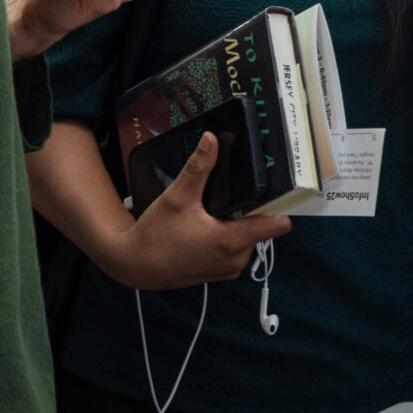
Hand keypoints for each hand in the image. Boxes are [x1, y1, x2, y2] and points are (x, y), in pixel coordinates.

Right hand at [102, 133, 290, 289]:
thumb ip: (198, 168)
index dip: (278, 203)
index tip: (272, 185)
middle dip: (250, 209)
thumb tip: (211, 138)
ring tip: (216, 207)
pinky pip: (236, 250)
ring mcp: (229, 269)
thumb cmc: (155, 234)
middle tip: (232, 191)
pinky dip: (228, 236)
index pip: (278, 225)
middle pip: (262, 227)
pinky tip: (208, 224)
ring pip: (248, 237)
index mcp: (232, 242)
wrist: (134, 266)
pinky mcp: (220, 273)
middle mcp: (236, 259)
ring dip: (238, 223)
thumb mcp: (177, 197)